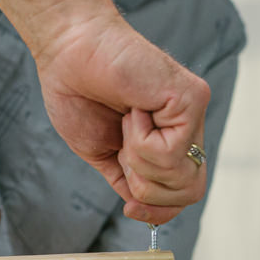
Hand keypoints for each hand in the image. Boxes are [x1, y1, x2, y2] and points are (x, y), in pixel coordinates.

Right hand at [32, 4, 210, 224]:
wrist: (67, 49)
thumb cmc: (78, 89)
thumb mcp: (104, 153)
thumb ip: (129, 180)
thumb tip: (147, 209)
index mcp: (170, 138)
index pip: (185, 192)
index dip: (158, 210)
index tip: (130, 207)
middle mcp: (188, 125)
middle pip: (188, 192)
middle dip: (148, 189)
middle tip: (123, 153)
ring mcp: (193, 111)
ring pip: (179, 177)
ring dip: (139, 162)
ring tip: (125, 123)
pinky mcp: (191, 99)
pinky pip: (169, 153)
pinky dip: (139, 140)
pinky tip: (132, 110)